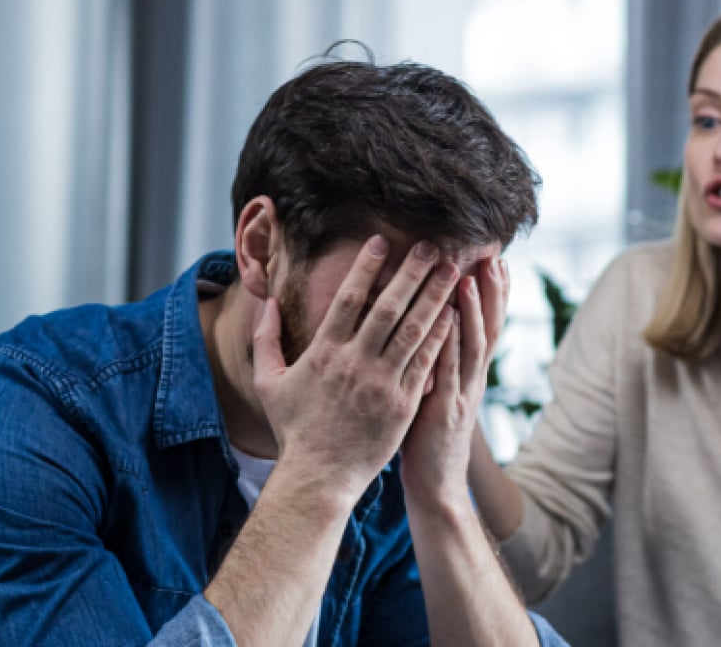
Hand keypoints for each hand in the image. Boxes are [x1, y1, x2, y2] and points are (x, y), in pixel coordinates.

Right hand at [252, 236, 458, 503]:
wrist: (319, 477)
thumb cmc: (294, 430)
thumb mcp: (268, 383)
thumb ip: (265, 340)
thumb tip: (266, 303)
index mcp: (324, 353)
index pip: (348, 300)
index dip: (365, 268)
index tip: (381, 242)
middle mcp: (355, 363)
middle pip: (388, 307)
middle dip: (410, 272)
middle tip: (429, 245)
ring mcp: (383, 383)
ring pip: (414, 330)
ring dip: (434, 296)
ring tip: (450, 270)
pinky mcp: (404, 403)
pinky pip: (426, 362)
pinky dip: (441, 335)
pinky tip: (455, 312)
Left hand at [401, 257, 508, 508]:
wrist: (437, 487)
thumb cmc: (428, 440)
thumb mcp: (438, 394)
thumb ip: (438, 363)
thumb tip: (431, 331)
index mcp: (470, 375)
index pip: (487, 326)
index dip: (494, 295)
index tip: (497, 261)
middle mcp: (472, 381)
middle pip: (488, 329)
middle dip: (492, 293)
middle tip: (494, 257)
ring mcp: (461, 395)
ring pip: (471, 346)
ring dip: (472, 311)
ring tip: (469, 278)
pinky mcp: (443, 410)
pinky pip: (447, 370)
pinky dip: (449, 343)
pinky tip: (446, 320)